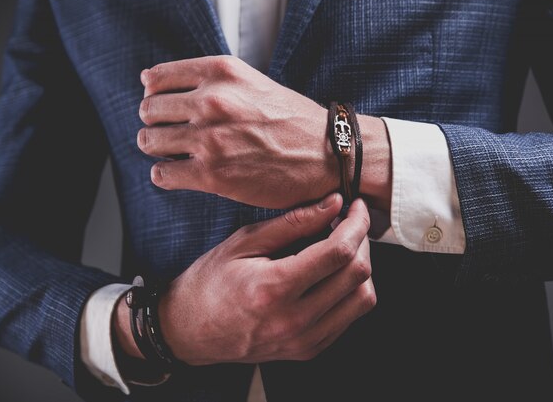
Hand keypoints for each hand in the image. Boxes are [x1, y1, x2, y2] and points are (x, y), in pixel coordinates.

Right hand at [114, 194, 375, 364]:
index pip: (337, 252)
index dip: (355, 223)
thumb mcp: (245, 241)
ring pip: (363, 299)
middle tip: (349, 223)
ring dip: (362, 267)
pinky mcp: (308, 350)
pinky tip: (334, 273)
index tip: (355, 207)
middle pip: (356, 275)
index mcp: (273, 288)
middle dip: (362, 241)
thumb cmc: (211, 281)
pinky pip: (350, 317)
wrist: (190, 330)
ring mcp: (303, 340)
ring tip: (343, 248)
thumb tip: (333, 203)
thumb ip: (293, 222)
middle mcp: (293, 320)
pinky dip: (352, 290)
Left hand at [136, 55, 390, 209]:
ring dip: (159, 149)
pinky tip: (182, 174)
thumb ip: (213, 82)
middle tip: (172, 134)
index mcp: (221, 72)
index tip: (165, 106)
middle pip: (148, 110)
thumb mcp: (253, 82)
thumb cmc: (293, 121)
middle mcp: (212, 100)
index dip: (156, 94)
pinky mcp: (212, 174)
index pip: (156, 77)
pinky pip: (161, 173)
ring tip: (176, 154)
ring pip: (149, 140)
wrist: (326, 155)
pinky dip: (166, 175)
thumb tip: (165, 87)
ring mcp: (209, 138)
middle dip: (157, 123)